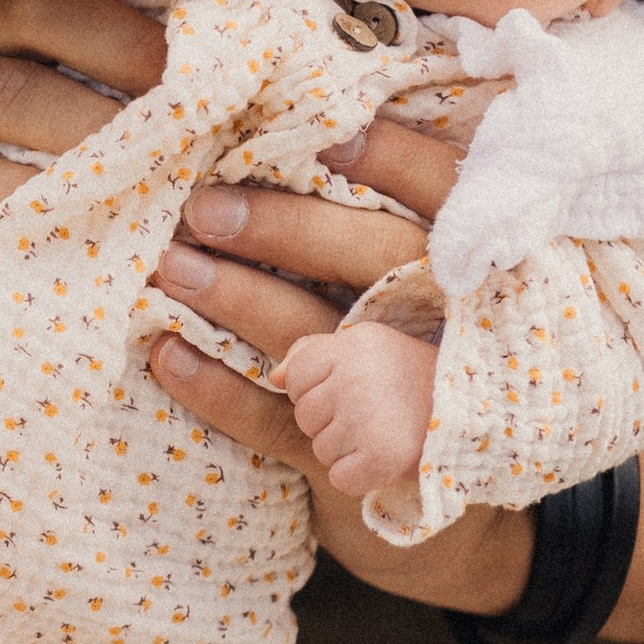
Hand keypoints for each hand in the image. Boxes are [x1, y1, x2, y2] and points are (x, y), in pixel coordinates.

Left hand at [147, 124, 529, 615]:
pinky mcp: (362, 460)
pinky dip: (217, 388)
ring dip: (237, 299)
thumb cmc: (421, 356)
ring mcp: (409, 395)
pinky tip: (167, 354)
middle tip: (203, 208)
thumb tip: (307, 134)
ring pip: (318, 334)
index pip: (444, 191)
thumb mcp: (435, 280)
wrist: (442, 509)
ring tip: (169, 267)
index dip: (390, 157)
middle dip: (286, 229)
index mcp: (476, 260)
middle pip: (375, 258)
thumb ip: (395, 213)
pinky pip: (280, 417)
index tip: (319, 134)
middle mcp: (452, 321)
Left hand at [281, 321, 438, 492]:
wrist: (479, 418)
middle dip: (331, 423)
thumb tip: (275, 377)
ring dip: (347, 451)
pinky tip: (386, 459)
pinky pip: (340, 478)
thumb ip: (314, 354)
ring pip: (322, 449)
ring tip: (384, 434)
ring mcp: (368, 418)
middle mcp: (358, 376)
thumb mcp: (371, 349)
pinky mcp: (382, 458)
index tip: (350, 393)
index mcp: (356, 343)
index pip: (295, 377)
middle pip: (305, 416)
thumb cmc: (416, 383)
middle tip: (373, 416)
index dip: (316, 392)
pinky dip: (360, 478)